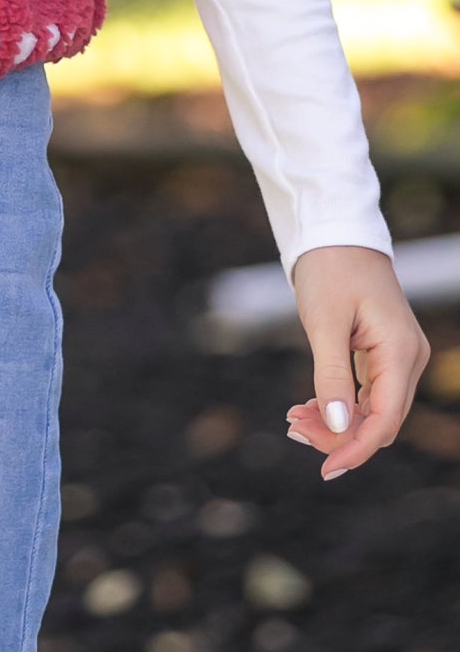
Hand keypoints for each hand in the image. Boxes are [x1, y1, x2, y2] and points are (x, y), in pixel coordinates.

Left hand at [285, 244, 429, 479]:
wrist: (335, 233)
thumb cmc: (330, 270)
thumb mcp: (324, 322)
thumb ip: (332, 375)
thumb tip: (339, 427)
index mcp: (400, 352)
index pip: (385, 420)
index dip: (356, 449)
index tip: (325, 469)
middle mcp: (408, 358)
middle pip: (379, 420)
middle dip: (339, 435)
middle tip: (293, 430)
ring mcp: (398, 357)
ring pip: (372, 409)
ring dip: (336, 422)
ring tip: (294, 420)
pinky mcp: (383, 353)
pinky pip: (366, 393)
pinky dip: (339, 403)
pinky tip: (308, 407)